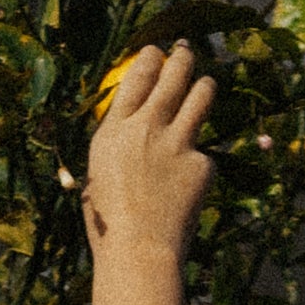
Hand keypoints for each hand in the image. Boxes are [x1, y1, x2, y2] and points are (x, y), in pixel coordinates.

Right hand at [83, 38, 216, 267]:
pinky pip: (207, 152)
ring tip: (204, 86)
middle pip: (174, 74)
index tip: (157, 53)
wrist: (139, 251)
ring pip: (202, 94)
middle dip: (183, 58)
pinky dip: (201, 160)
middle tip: (186, 53)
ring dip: (204, 86)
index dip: (151, 58)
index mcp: (114, 129)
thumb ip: (115, 150)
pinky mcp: (202, 164)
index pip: (138, 75)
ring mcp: (178, 143)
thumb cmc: (109, 226)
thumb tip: (124, 138)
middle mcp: (147, 126)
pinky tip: (192, 180)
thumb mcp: (97, 179)